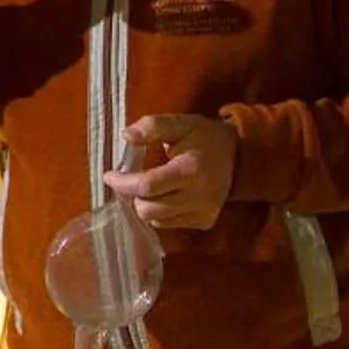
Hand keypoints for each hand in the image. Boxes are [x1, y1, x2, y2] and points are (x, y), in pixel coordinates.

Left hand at [105, 114, 236, 229]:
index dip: (123, 183)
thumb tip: (127, 136)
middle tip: (130, 180)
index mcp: (190, 170)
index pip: (147, 186)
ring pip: (156, 221)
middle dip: (133, 195)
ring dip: (145, 204)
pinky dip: (160, 212)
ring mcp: (203, 213)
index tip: (109, 175)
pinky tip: (166, 195)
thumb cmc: (202, 137)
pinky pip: (168, 224)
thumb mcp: (179, 123)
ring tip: (150, 186)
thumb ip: (152, 126)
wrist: (239, 155)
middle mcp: (198, 196)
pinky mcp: (204, 222)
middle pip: (148, 210)